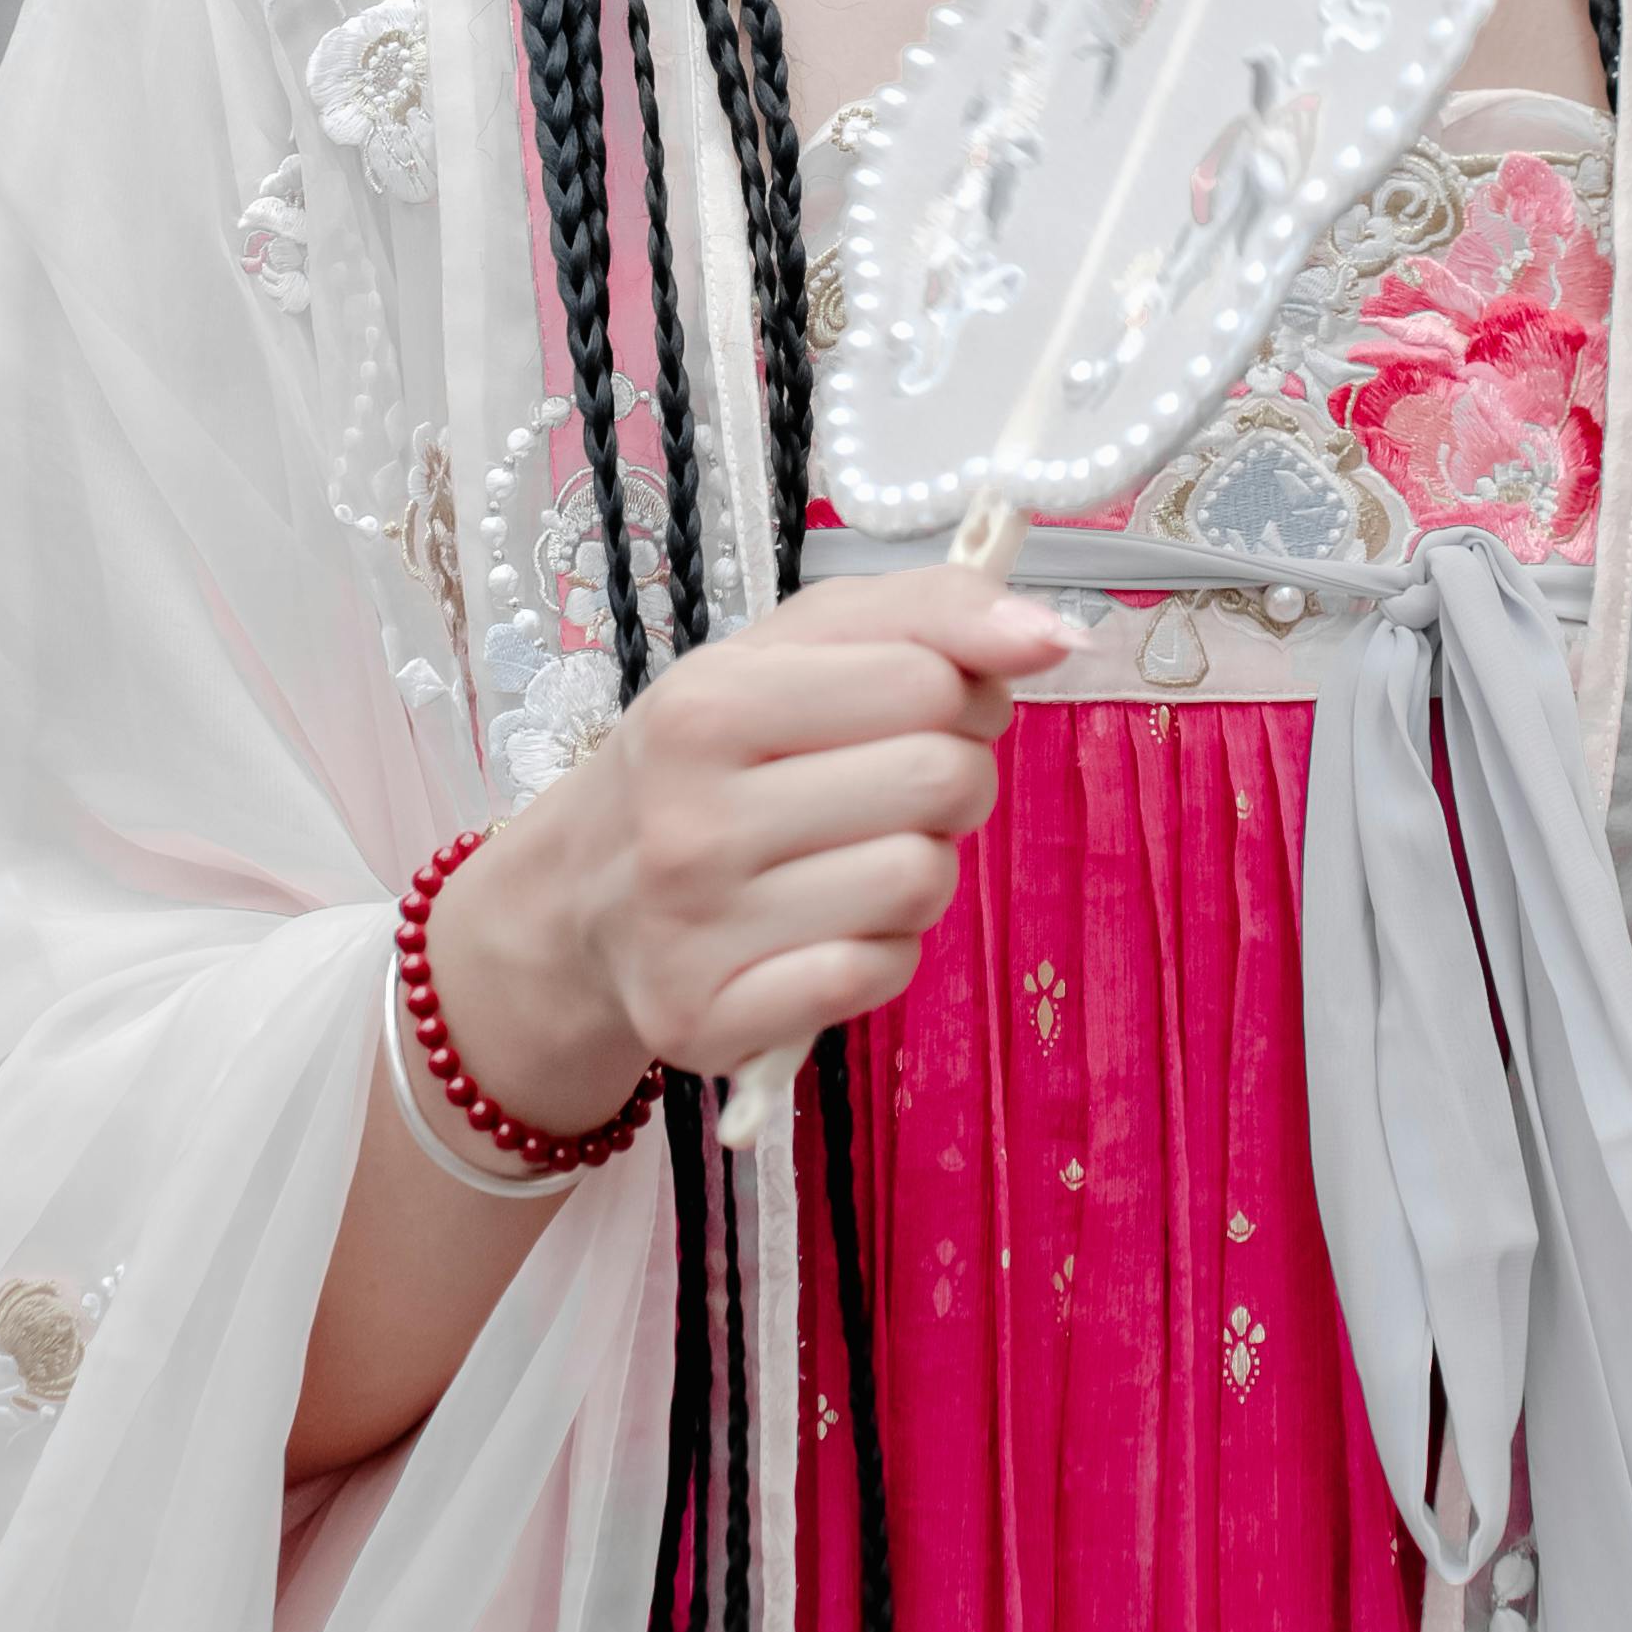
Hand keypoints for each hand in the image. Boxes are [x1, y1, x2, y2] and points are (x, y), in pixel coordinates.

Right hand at [423, 566, 1061, 1122]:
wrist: (577, 898)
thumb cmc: (712, 757)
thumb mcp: (792, 649)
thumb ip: (929, 611)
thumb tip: (1054, 633)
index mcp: (706, 704)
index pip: (929, 679)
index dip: (957, 689)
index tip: (920, 703)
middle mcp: (691, 820)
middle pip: (944, 779)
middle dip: (953, 776)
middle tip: (893, 785)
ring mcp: (696, 931)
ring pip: (924, 881)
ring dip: (922, 865)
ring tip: (856, 855)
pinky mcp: (711, 1019)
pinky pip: (881, 973)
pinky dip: (883, 948)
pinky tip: (828, 926)